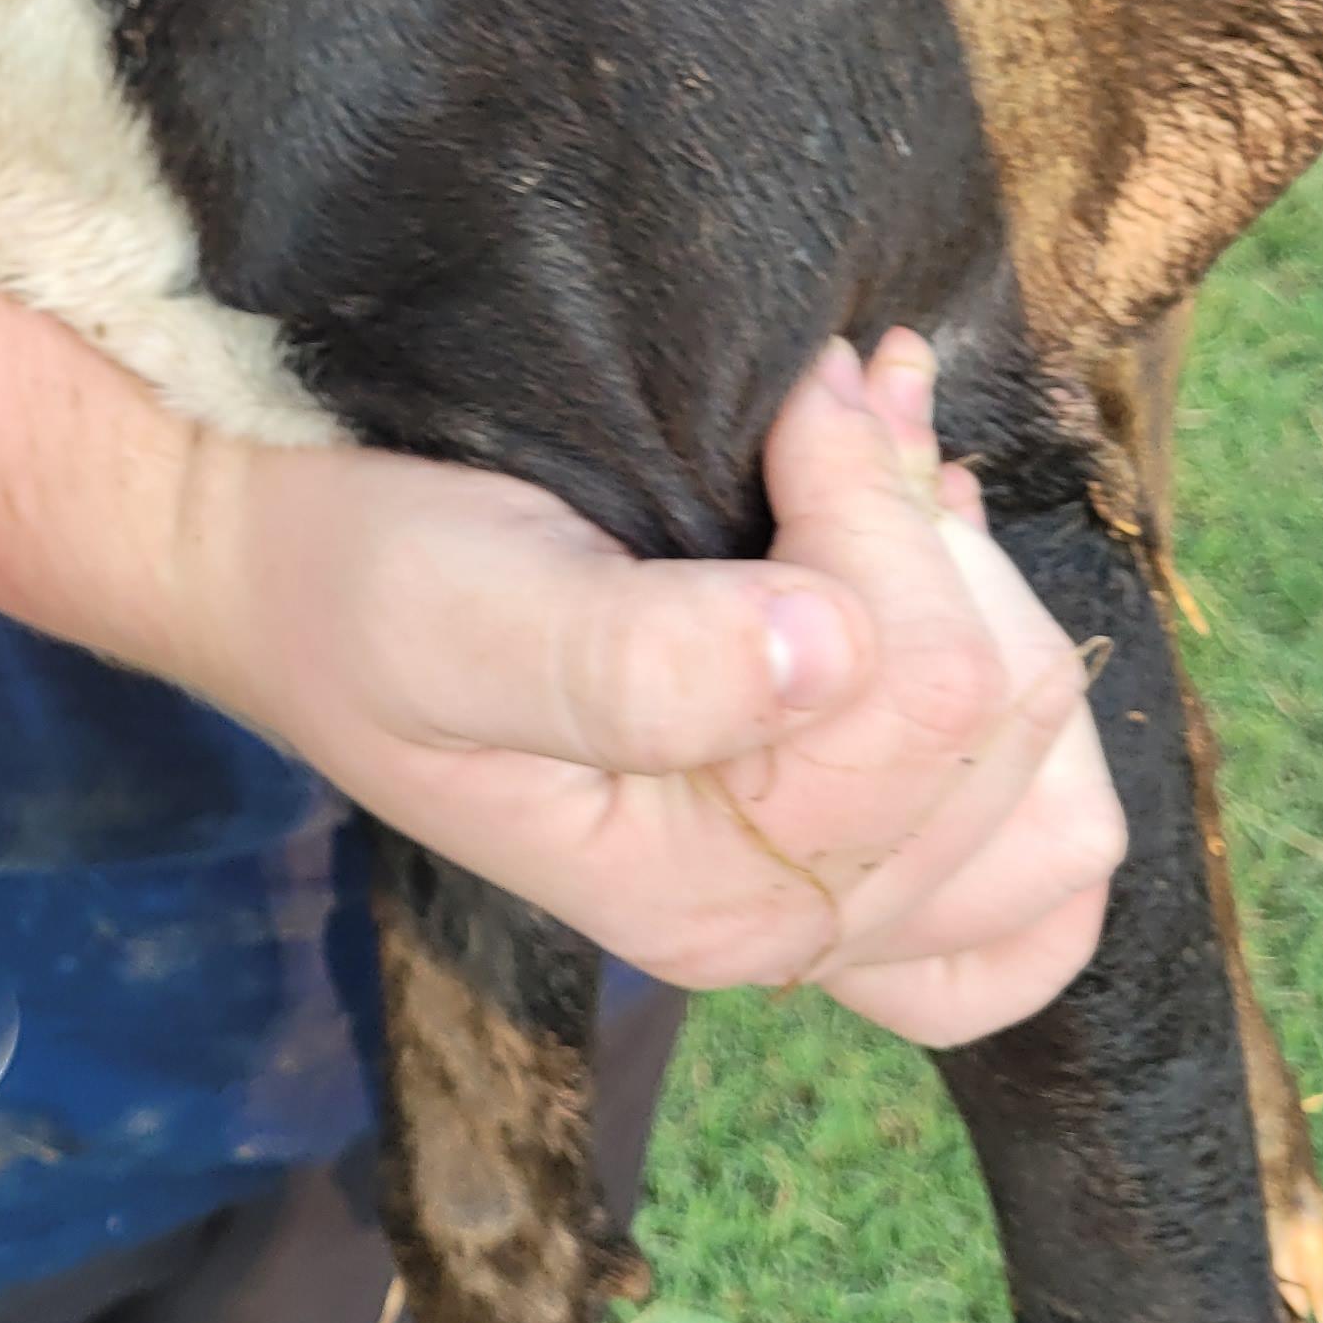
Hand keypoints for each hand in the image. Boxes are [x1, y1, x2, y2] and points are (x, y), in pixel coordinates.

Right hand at [198, 334, 1124, 1048]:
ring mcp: (826, 889)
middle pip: (1006, 726)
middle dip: (924, 540)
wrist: (272, 570)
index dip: (870, 513)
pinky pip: (1038, 839)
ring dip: (979, 593)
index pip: (925, 695)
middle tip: (813, 414)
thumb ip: (631, 662)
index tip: (774, 400)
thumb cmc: (348, 582)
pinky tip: (914, 559)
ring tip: (866, 462)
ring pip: (1050, 773)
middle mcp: (786, 922)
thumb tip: (831, 650)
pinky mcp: (841, 830)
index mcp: (702, 894)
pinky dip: (1012, 686)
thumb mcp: (452, 615)